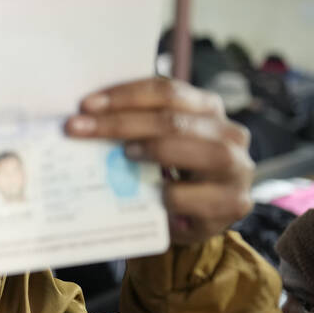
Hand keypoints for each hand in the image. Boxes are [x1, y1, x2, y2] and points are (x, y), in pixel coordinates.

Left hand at [65, 77, 253, 246]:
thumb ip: (136, 126)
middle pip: (172, 120)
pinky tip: (145, 194)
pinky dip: (163, 194)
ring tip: (120, 154)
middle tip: (77, 128)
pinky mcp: (233, 204)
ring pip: (191, 150)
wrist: (198, 221)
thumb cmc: (173, 173)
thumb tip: (85, 117)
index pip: (166, 91)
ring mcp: (236, 168)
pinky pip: (189, 195)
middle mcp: (229, 134)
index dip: (124, 95)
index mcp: (207, 109)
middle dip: (119, 123)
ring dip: (149, 150)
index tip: (86, 105)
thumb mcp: (157, 142)